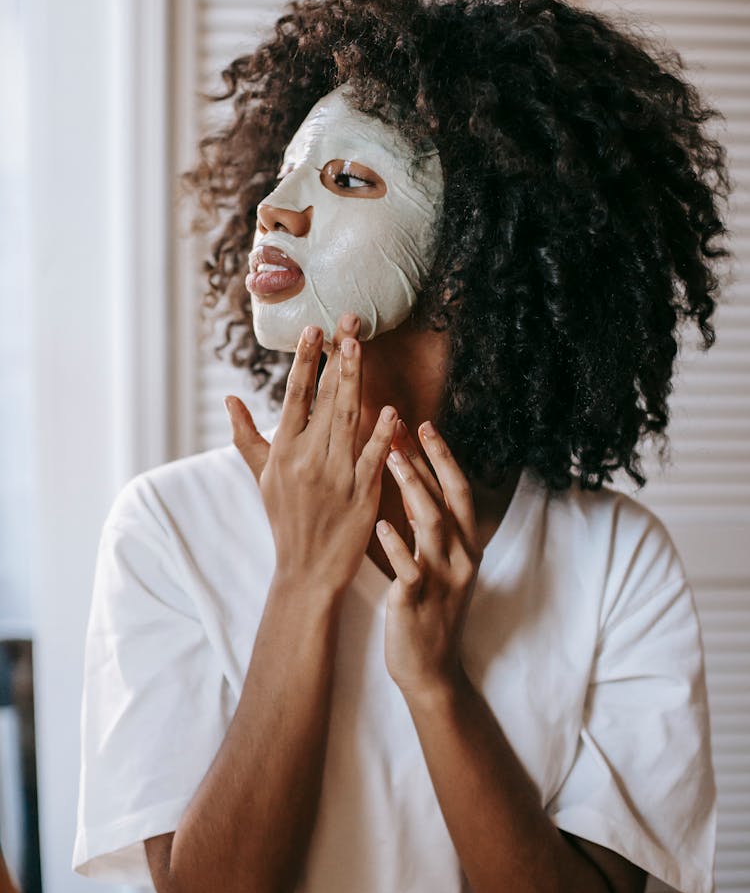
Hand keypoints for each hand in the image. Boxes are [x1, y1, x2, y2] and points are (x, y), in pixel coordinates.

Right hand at [225, 314, 396, 600]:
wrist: (306, 571)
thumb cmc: (285, 520)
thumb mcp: (261, 477)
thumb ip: (247, 436)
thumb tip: (230, 399)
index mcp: (283, 452)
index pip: (296, 397)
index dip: (306, 362)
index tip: (314, 330)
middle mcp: (307, 459)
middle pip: (325, 400)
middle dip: (337, 358)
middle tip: (348, 321)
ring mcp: (335, 477)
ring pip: (348, 420)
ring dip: (355, 381)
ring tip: (361, 346)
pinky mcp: (361, 496)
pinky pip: (372, 459)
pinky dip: (380, 434)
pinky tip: (390, 409)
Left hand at [377, 421, 481, 699]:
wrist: (429, 670)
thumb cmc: (426, 611)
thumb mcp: (436, 563)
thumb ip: (429, 526)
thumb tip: (414, 483)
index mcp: (465, 546)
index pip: (458, 490)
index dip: (443, 457)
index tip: (424, 426)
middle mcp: (460, 557)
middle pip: (451, 497)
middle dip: (430, 460)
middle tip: (405, 428)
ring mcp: (442, 579)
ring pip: (432, 523)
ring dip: (412, 487)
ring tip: (389, 459)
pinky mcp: (417, 600)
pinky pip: (409, 567)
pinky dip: (396, 545)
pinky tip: (380, 525)